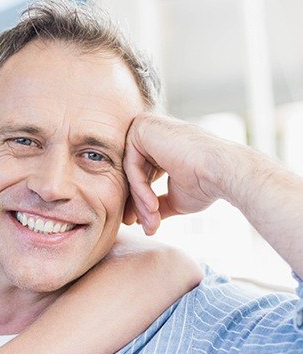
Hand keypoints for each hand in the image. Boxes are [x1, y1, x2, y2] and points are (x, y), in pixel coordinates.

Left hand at [122, 113, 224, 234]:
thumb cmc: (205, 185)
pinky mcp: (142, 126)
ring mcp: (146, 126)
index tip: (143, 225)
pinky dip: (140, 189)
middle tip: (147, 228)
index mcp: (160, 145)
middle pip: (133, 174)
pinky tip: (153, 206)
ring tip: (152, 222)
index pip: (140, 174)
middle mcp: (152, 133)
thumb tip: (144, 219)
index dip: (141, 202)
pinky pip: (131, 165)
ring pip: (131, 172)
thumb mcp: (175, 197)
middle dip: (139, 205)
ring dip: (141, 201)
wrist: (222, 173)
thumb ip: (157, 202)